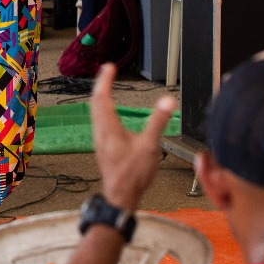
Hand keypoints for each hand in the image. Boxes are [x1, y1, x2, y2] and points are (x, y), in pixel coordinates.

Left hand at [90, 63, 176, 210]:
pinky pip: (99, 121)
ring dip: (100, 97)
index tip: (109, 67)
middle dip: (101, 85)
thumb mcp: (150, 145)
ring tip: (106, 87)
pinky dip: (103, 109)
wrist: (121, 196)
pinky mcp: (103, 146)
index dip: (105, 80)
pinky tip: (109, 114)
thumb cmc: (133, 174)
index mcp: (109, 128)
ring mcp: (100, 140)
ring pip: (95, 112)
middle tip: (107, 72)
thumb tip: (168, 101)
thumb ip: (158, 121)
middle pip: (96, 102)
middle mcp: (100, 131)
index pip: (102, 97)